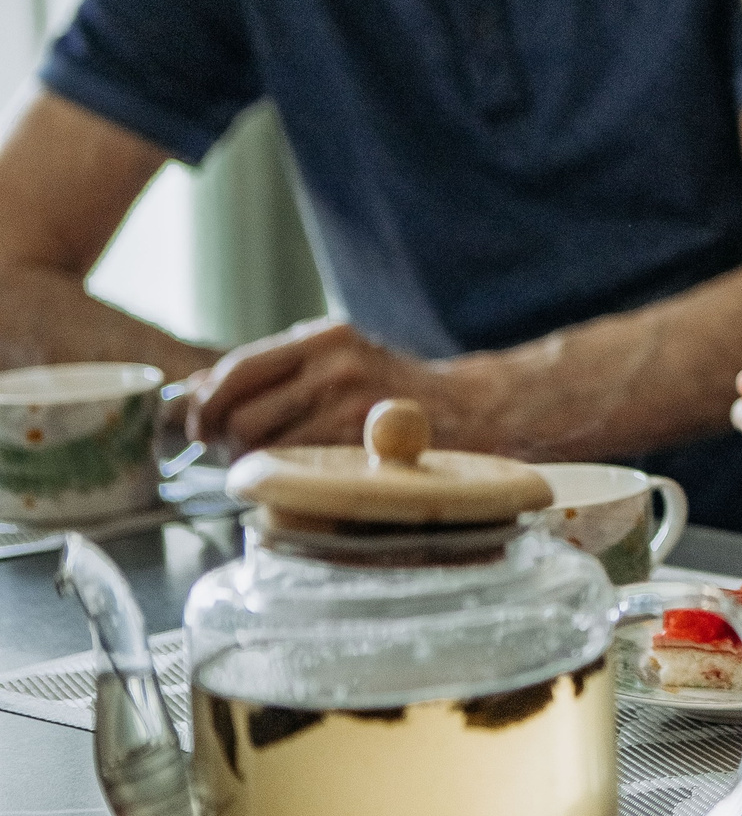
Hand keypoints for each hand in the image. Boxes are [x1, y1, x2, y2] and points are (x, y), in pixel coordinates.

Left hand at [188, 318, 499, 451]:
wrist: (471, 410)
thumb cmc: (396, 392)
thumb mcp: (338, 364)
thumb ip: (273, 374)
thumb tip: (194, 389)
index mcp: (324, 337)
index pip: (235, 370)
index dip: (205, 406)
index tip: (200, 428)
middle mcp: (336, 360)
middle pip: (237, 414)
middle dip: (226, 445)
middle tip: (239, 456)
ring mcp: (352, 399)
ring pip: (260, 446)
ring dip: (254, 466)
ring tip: (275, 466)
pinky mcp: (364, 437)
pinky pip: (295, 466)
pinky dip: (285, 478)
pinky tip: (303, 476)